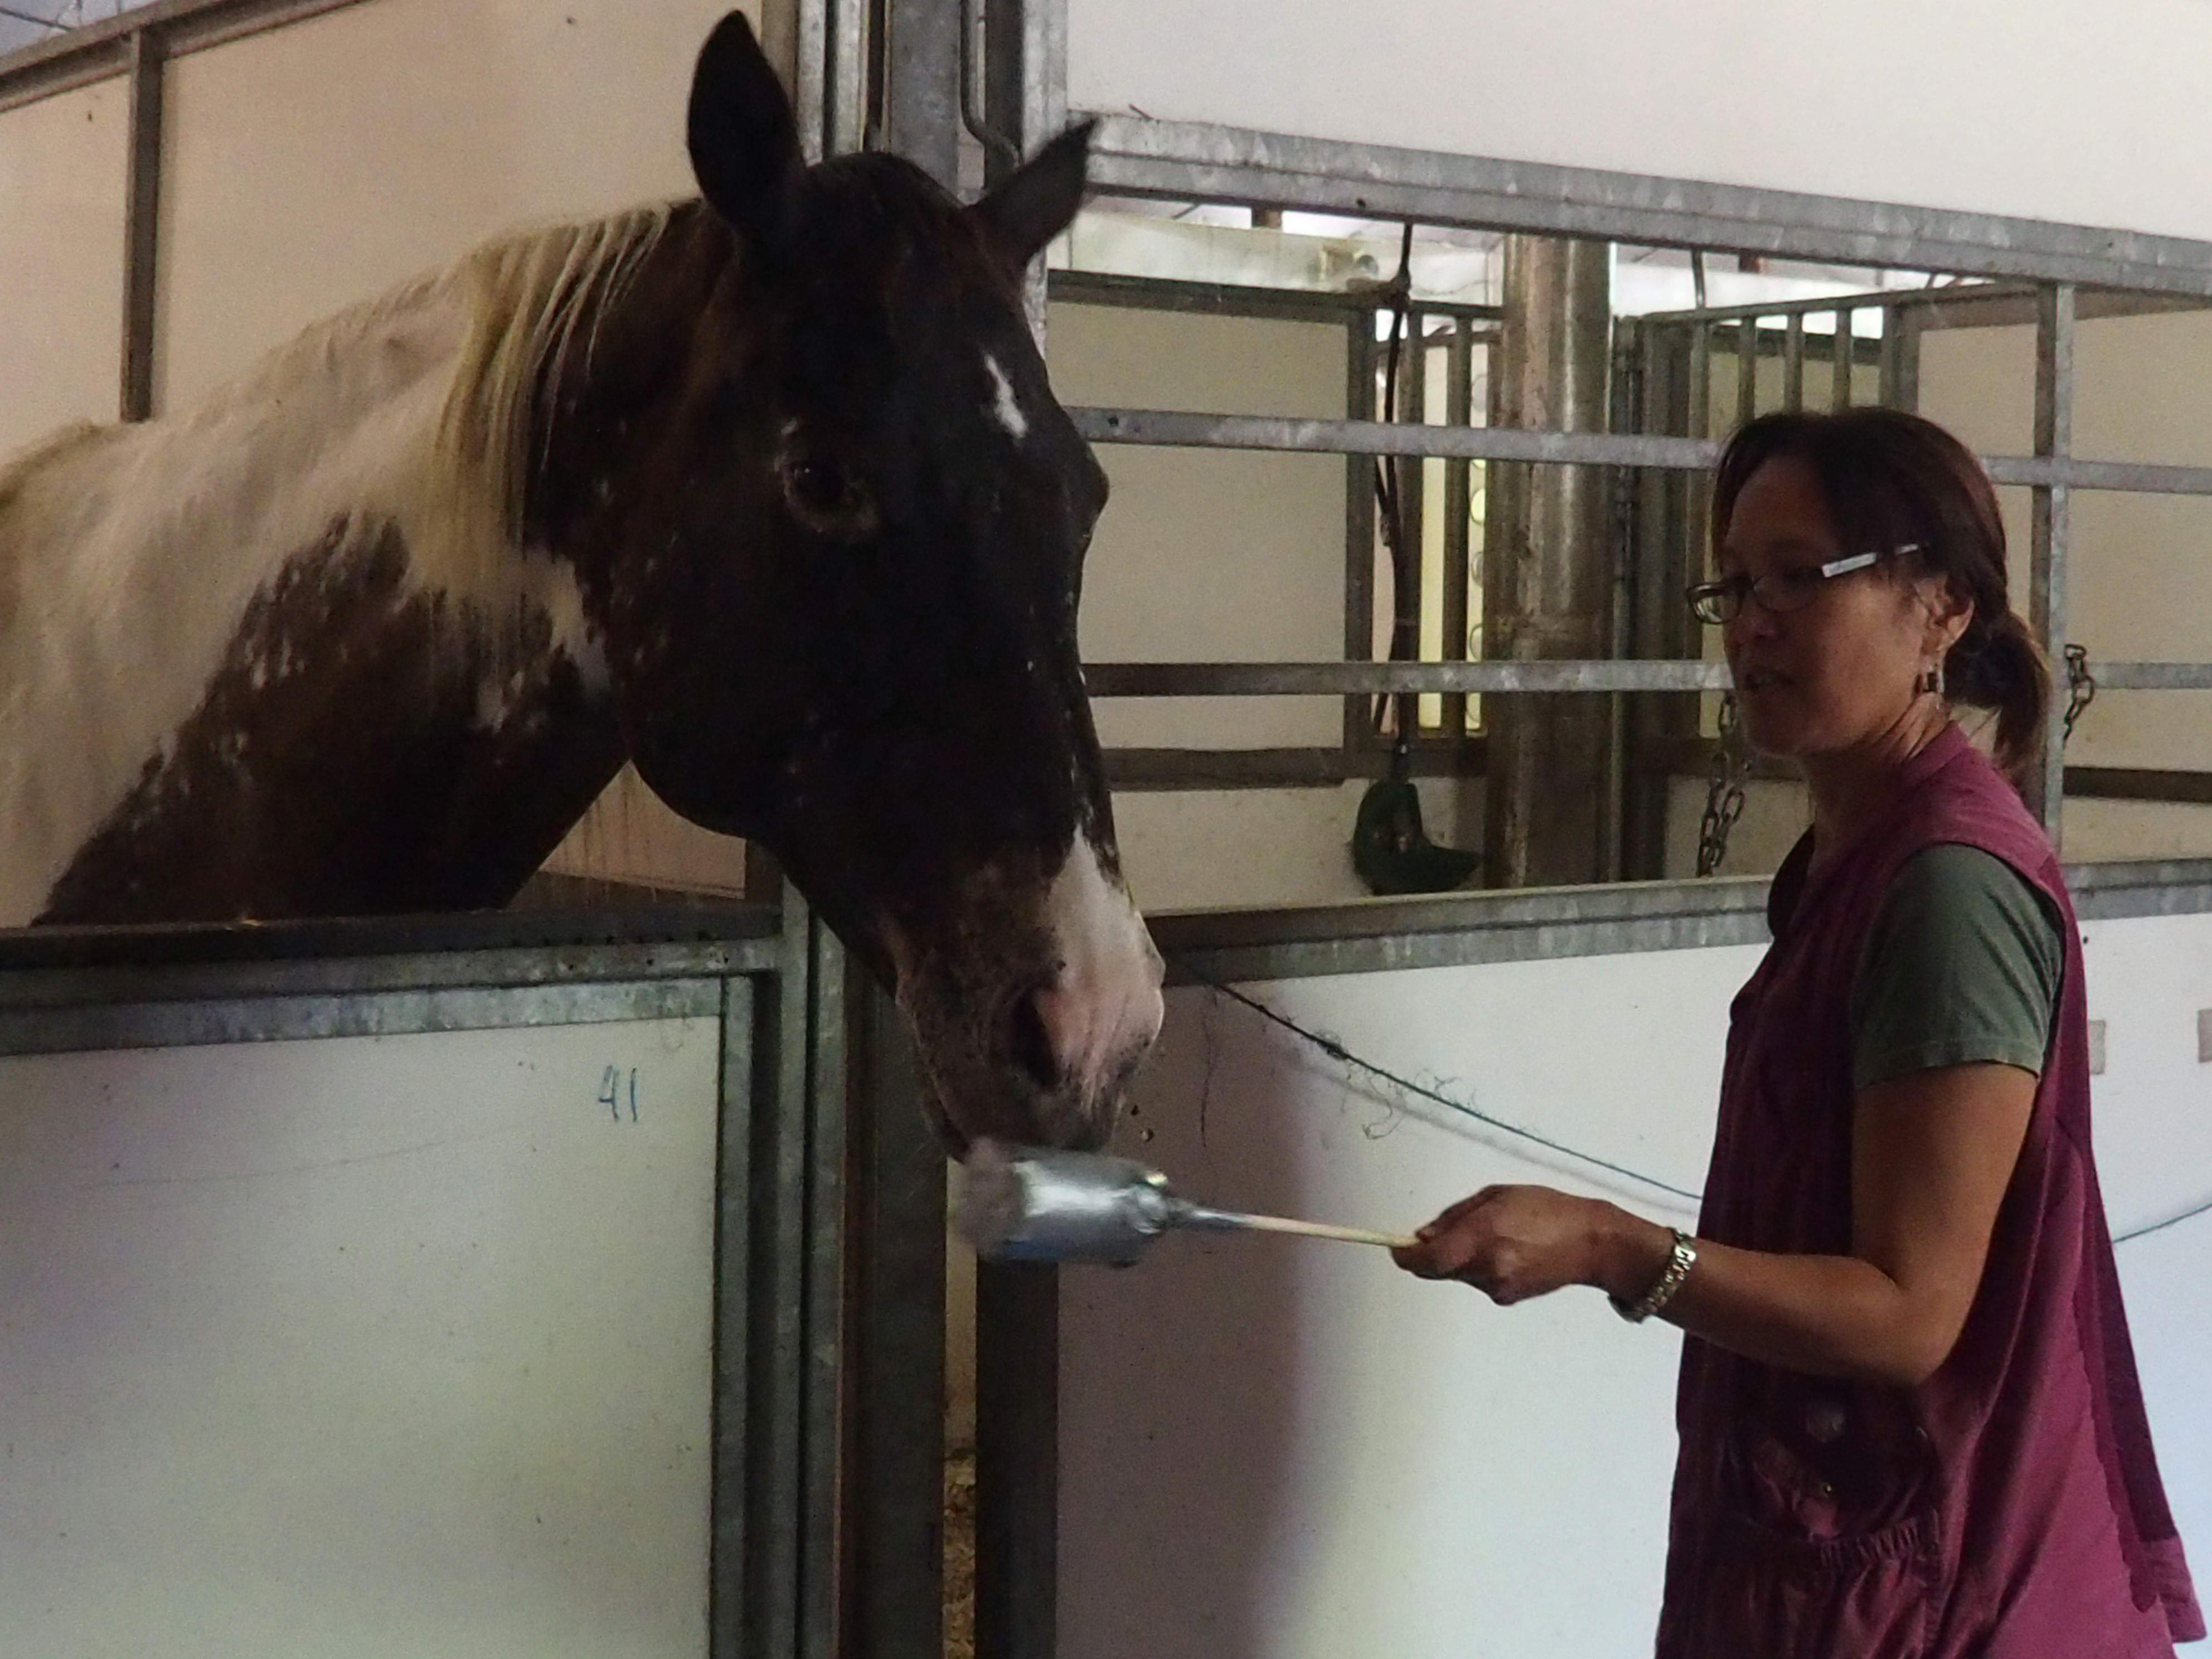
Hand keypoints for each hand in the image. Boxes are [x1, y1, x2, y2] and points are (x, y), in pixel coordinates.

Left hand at [1391, 1184, 1629, 1304]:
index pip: (1426, 1260)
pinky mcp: (1506, 1299)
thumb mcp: (1497, 1195)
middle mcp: (1486, 1267)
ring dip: (1458, 1259)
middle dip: (1431, 1254)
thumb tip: (1422, 1236)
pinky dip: (1479, 1268)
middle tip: (1441, 1234)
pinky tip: (1507, 1252)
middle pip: (1436, 1270)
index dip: (1404, 1255)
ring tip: (1493, 1236)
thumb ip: (1454, 1216)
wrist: (1590, 1243)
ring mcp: (1496, 1287)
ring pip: (1456, 1275)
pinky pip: (1477, 1281)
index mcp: (1482, 1236)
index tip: (1395, 1247)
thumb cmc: (1546, 1208)